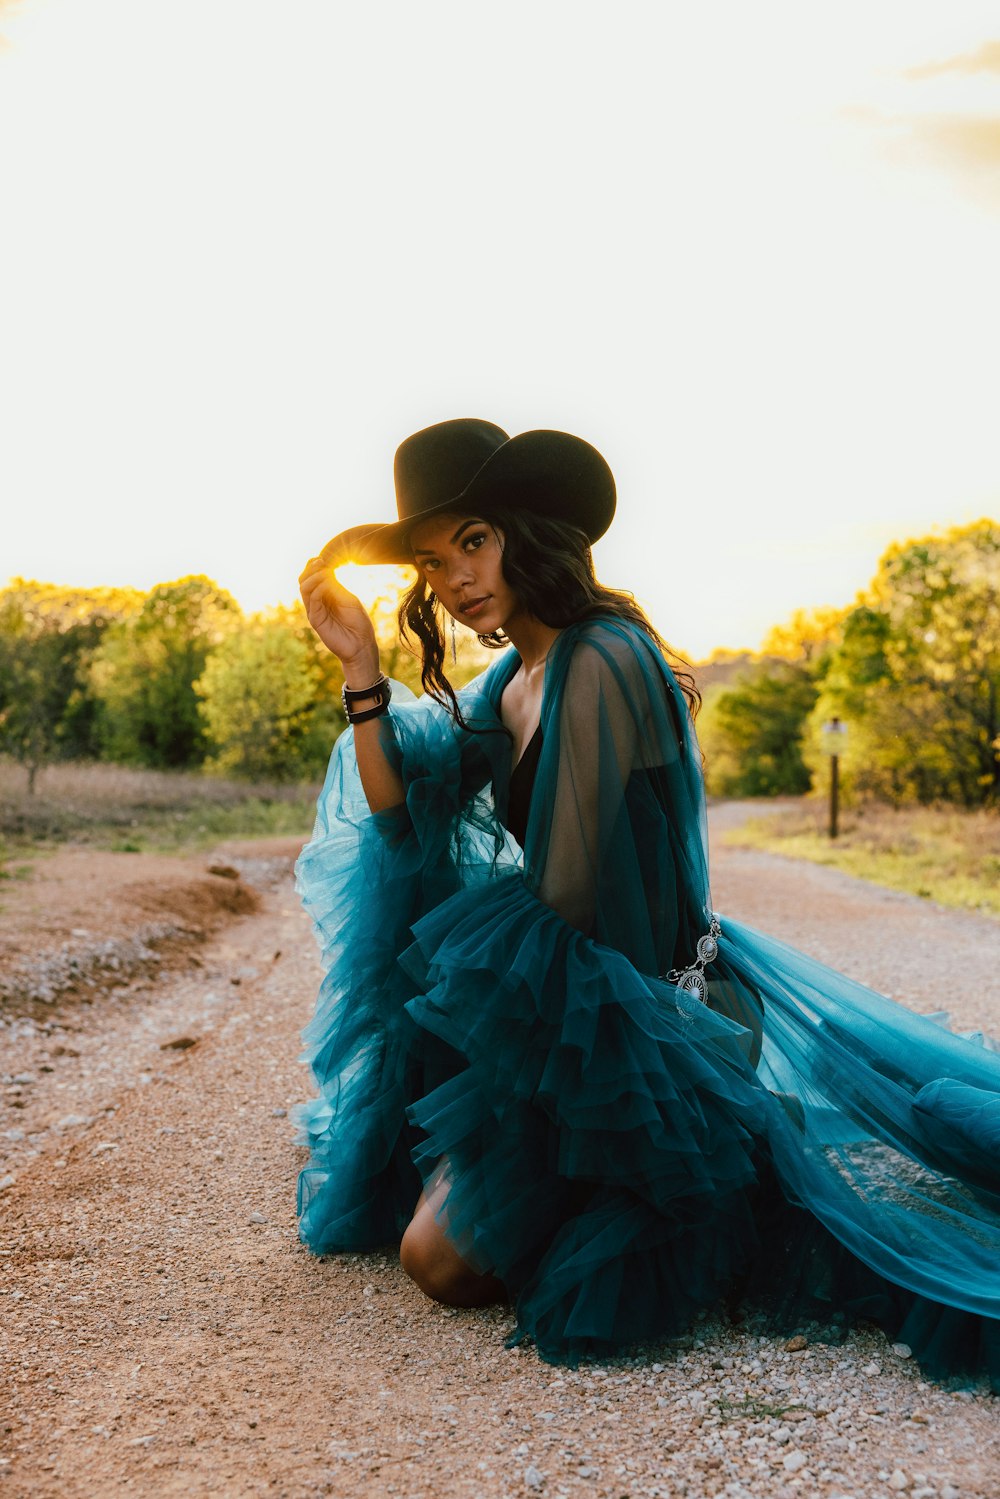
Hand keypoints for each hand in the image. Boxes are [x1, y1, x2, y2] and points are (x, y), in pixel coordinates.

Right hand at [299, 536, 378, 676]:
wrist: (361, 645)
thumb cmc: (358, 622)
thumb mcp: (348, 600)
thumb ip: (335, 587)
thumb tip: (325, 570)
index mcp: (326, 594)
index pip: (313, 576)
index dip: (314, 565)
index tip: (322, 557)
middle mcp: (317, 601)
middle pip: (304, 580)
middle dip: (310, 568)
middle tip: (320, 561)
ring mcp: (315, 610)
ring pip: (304, 589)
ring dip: (312, 577)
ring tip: (322, 571)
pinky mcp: (315, 620)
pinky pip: (312, 601)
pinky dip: (317, 589)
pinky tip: (325, 584)